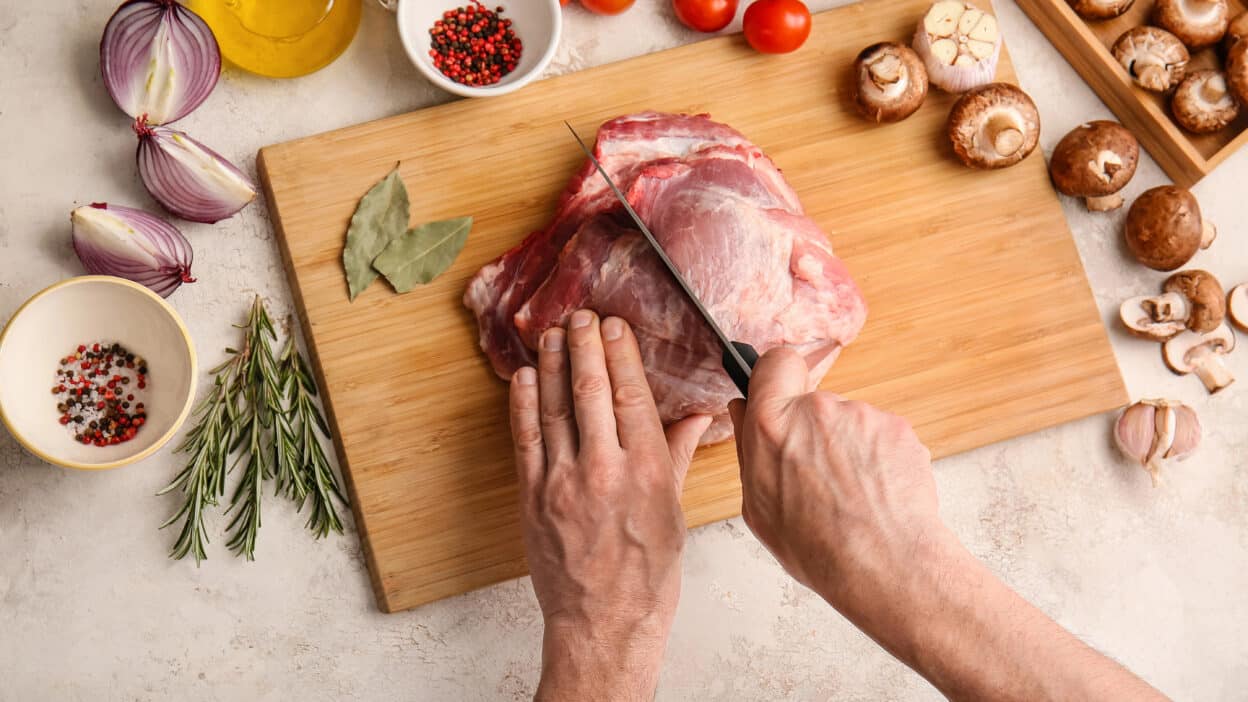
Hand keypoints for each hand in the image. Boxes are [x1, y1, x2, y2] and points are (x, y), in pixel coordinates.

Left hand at [509, 310, 710, 701]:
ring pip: (556, 410)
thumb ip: (679, 457)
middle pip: (592, 393)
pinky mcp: (534, 499)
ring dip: (553, 366)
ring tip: (551, 334)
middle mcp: (605, 471)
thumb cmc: (647, 576)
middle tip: (581, 316)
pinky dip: (524, 406)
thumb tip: (696, 418)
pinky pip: (526, 441)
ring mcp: (564, 484)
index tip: (614, 327)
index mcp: (647, 472)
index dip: (620, 355)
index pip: (631, 397)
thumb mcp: (674, 513)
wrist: (605, 623)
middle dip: (585, 347)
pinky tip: (525, 378)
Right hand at [728, 347, 943, 608]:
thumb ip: (749, 450)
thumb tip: (743, 412)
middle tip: (820, 478)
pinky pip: (881, 436)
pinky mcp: (897, 428)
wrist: (886, 564)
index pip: (774, 364)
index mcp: (773, 426)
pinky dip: (880, 460)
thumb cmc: (820, 547)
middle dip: (815, 432)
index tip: (780, 394)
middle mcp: (817, 410)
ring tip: (853, 496)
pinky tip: (878, 495)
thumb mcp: (759, 508)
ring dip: (849, 450)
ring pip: (849, 424)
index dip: (777, 376)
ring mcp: (862, 416)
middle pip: (812, 404)